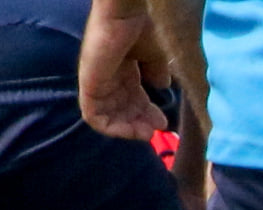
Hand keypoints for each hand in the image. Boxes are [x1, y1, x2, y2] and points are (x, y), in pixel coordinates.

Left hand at [78, 0, 170, 139]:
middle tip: (157, 129)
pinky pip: (93, 116)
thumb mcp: (155, 55)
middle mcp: (108, 77)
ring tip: (146, 133)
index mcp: (122, 69)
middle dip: (140, 123)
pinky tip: (131, 131)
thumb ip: (157, 72)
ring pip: (108, 116)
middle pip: (122, 109)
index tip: (163, 122)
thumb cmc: (140, 29)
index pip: (131, 99)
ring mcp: (97, 82)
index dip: (147, 114)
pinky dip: (111, 129)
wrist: (125, 15)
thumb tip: (162, 87)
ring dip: (128, 129)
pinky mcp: (90, 86)